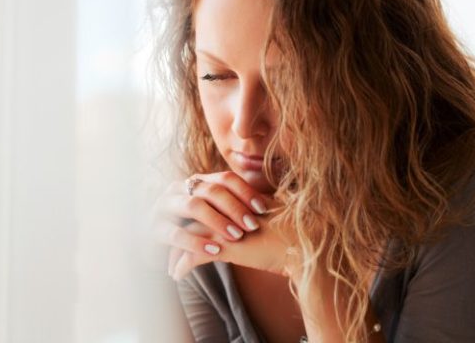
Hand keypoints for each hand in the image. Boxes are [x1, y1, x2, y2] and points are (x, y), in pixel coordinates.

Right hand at [148, 171, 271, 273]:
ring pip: (193, 206)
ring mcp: (163, 206)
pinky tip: (214, 251)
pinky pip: (175, 232)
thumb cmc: (190, 230)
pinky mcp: (153, 228)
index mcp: (196, 182)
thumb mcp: (210, 215)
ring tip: (236, 236)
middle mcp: (179, 189)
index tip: (263, 208)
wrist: (152, 246)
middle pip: (211, 190)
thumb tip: (268, 205)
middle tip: (253, 225)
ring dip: (217, 221)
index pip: (224, 178)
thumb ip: (229, 208)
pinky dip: (196, 242)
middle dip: (234, 208)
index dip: (245, 191)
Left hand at [169, 196, 294, 279]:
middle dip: (179, 231)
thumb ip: (255, 208)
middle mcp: (225, 208)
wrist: (304, 244)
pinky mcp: (224, 247)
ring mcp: (223, 226)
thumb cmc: (294, 230)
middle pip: (192, 216)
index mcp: (235, 199)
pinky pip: (193, 256)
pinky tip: (176, 275)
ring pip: (188, 236)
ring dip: (177, 251)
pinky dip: (182, 265)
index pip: (205, 202)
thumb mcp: (273, 212)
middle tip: (171, 243)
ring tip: (170, 263)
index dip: (194, 214)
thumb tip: (254, 209)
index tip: (185, 225)